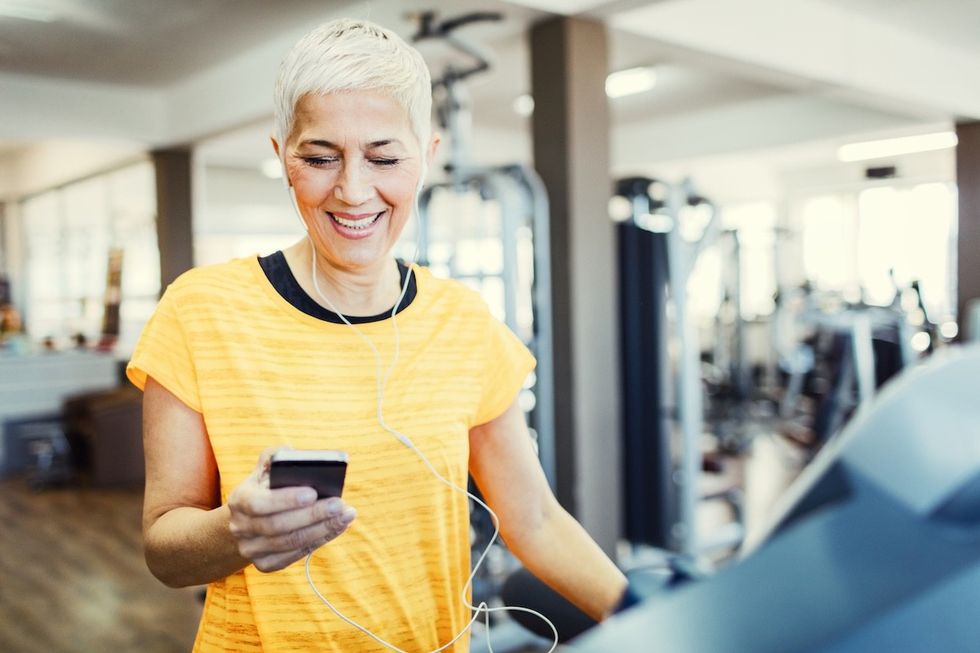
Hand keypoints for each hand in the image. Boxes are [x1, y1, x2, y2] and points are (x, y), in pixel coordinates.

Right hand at [227, 447, 356, 571]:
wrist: (248, 520)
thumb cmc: (265, 487)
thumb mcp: (264, 469)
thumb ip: (275, 457)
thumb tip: (293, 454)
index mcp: (239, 499)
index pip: (260, 503)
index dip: (287, 499)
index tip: (313, 492)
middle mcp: (240, 527)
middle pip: (278, 526)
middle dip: (312, 515)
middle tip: (339, 505)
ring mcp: (250, 549)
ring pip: (289, 543)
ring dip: (321, 529)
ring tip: (346, 516)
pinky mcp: (264, 564)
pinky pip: (293, 556)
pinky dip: (317, 542)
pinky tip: (336, 529)